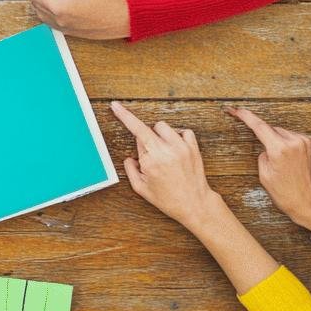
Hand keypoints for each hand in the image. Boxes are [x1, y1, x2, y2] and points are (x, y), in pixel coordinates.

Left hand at [26, 0, 129, 39]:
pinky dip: (49, 13)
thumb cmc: (105, 1)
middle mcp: (57, 21)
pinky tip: (59, 6)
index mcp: (58, 8)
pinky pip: (51, 22)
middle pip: (35, 5)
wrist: (122, 18)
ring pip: (41, 15)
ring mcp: (62, 28)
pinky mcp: (69, 32)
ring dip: (42, 4)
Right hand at [111, 102, 223, 230]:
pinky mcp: (193, 147)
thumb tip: (129, 158)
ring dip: (159, 136)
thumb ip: (130, 170)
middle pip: (148, 128)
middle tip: (150, 157)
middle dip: (144, 139)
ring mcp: (181, 147)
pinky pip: (183, 131)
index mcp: (151, 160)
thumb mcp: (140, 188)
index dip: (124, 116)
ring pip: (163, 126)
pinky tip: (176, 150)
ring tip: (163, 152)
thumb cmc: (168, 198)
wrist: (194, 204)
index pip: (135, 131)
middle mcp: (166, 150)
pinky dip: (178, 137)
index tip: (116, 106)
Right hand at [228, 106, 310, 238]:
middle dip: (264, 137)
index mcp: (280, 149)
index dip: (245, 116)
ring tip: (281, 162)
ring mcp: (305, 142)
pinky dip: (287, 144)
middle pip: (271, 130)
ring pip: (282, 133)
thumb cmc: (286, 193)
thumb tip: (267, 147)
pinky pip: (293, 138)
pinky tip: (289, 160)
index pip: (258, 126)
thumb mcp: (264, 175)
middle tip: (266, 156)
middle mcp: (294, 142)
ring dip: (277, 142)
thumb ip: (263, 155)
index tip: (235, 109)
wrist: (310, 202)